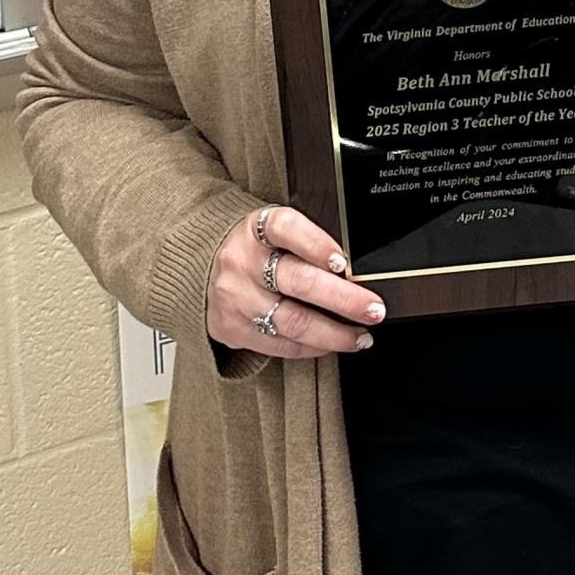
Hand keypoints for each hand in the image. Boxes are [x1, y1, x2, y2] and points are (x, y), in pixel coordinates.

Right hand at [207, 205, 386, 359]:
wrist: (200, 269)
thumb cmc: (253, 248)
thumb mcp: (272, 231)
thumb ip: (305, 242)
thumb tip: (355, 271)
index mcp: (255, 227)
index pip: (287, 228)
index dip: (316, 244)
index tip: (343, 262)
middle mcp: (242, 261)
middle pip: (299, 281)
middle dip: (344, 299)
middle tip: (374, 309)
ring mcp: (235, 297)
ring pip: (292, 321)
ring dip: (335, 333)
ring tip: (362, 336)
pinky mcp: (231, 328)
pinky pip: (279, 343)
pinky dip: (312, 347)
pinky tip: (332, 344)